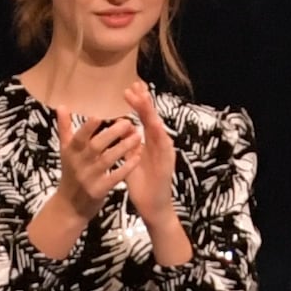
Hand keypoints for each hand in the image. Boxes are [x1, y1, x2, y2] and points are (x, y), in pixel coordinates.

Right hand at [56, 107, 140, 219]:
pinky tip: (137, 157)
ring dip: (123, 147)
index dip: (88, 127)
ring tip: (137, 136)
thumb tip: (61, 105)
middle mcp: (78, 164)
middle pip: (95, 146)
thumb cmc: (71, 173)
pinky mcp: (99, 190)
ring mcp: (89, 178)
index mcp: (71, 152)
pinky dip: (127, 167)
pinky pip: (115, 177)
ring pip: (107, 160)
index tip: (100, 115)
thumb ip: (65, 128)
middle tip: (128, 122)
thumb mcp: (65, 152)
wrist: (69, 206)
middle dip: (111, 134)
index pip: (79, 137)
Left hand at [121, 89, 178, 216]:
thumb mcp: (130, 160)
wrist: (153, 206)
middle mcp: (159, 143)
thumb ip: (127, 144)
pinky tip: (155, 124)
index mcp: (149, 142)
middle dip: (144, 101)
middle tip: (135, 84)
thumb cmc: (141, 184)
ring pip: (157, 128)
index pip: (143, 118)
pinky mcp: (167, 163)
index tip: (130, 87)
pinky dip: (159, 134)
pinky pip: (163, 147)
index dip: (138, 102)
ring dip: (150, 113)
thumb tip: (123, 126)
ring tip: (143, 97)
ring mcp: (165, 152)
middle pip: (151, 118)